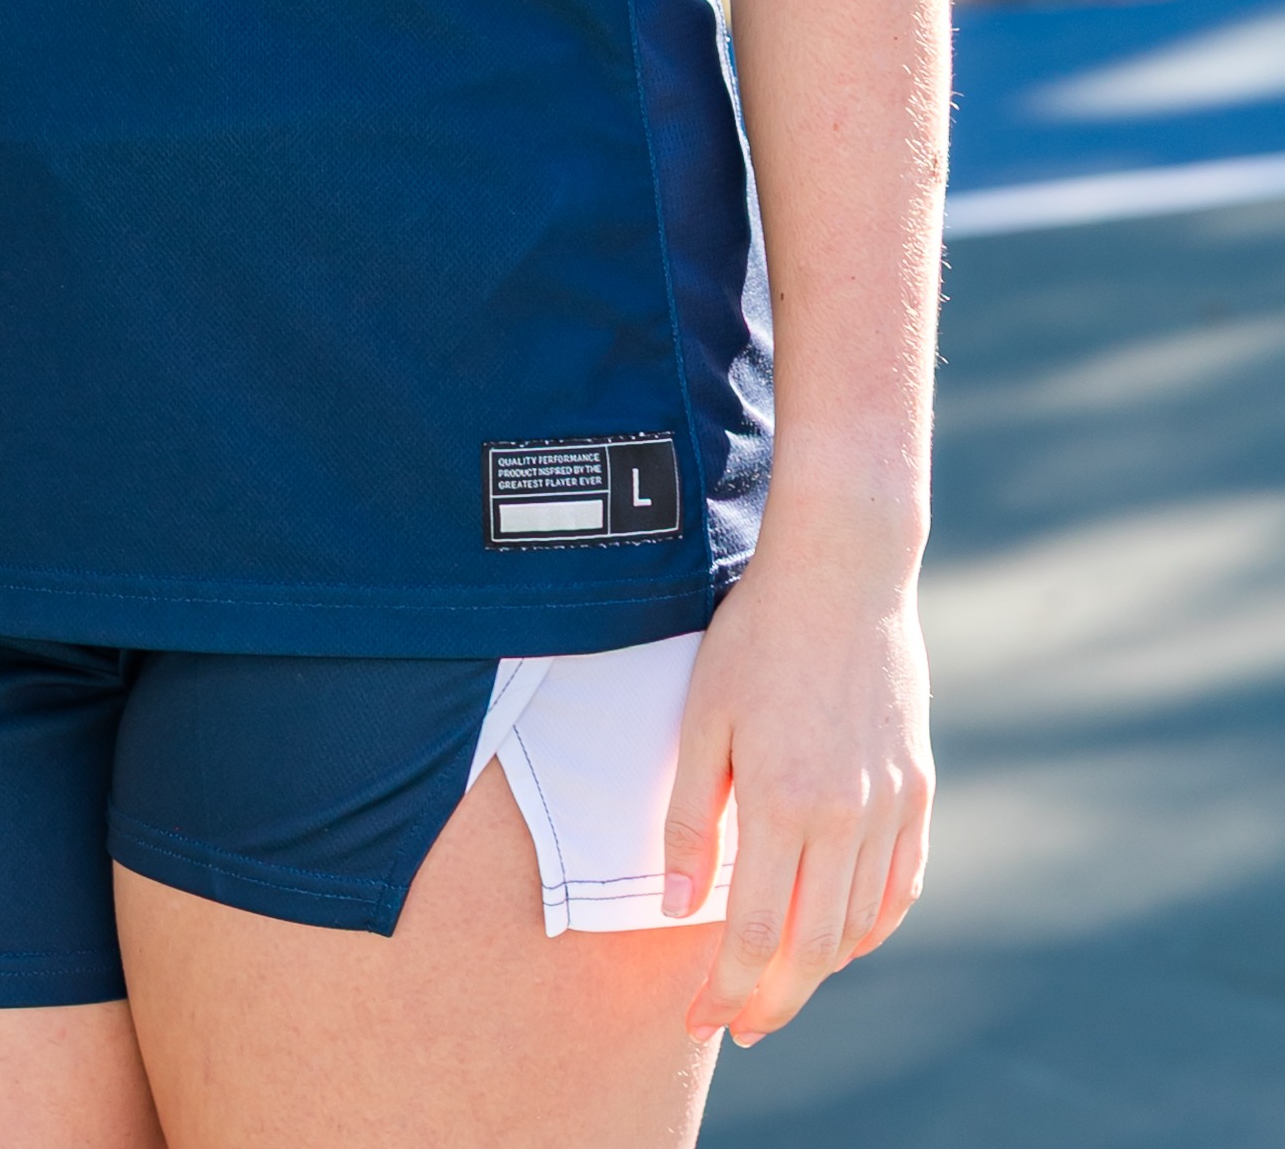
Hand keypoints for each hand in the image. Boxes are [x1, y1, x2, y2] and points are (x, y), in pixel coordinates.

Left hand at [664, 546, 931, 1046]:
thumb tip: (680, 910)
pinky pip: (902, 885)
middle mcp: (847, 816)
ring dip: (821, 970)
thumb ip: (691, 818)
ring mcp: (892, 805)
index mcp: (785, 801)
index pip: (756, 936)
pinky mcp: (919, 789)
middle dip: (772, 1001)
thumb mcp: (703, 718)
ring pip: (861, 927)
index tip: (700, 1021)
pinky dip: (873, 926)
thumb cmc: (757, 637)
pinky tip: (842, 939)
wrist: (844, 573)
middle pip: (813, 950)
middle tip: (738, 1026)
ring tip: (781, 986)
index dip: (727, 991)